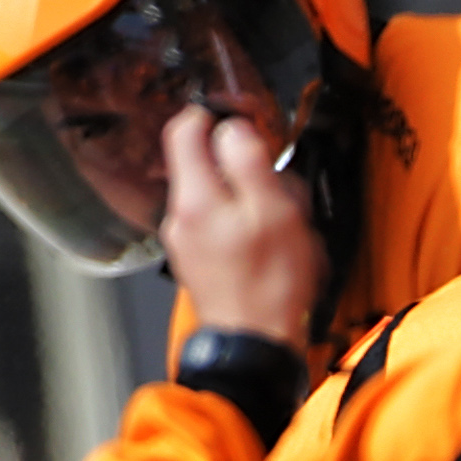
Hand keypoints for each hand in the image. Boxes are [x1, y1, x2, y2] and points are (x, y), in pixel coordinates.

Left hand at [161, 104, 324, 348]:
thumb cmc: (269, 287)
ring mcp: (185, 241)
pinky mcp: (198, 263)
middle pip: (203, 164)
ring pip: (214, 196)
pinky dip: (243, 225)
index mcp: (195, 195)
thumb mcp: (273, 211)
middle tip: (276, 184)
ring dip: (247, 198)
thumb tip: (234, 128)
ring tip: (279, 224)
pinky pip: (218, 226)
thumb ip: (249, 161)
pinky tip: (268, 247)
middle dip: (241, 165)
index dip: (212, 114)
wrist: (255, 346)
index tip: (239, 119)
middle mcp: (181, 215)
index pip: (184, 129)